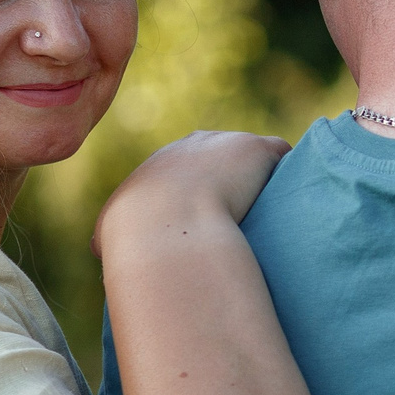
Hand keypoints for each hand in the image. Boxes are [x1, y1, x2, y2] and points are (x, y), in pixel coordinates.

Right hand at [95, 131, 291, 255]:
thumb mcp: (108, 236)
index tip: (207, 216)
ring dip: (259, 174)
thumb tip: (98, 250)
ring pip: (248, 152)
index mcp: (159, 164)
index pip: (183, 167)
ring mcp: (223, 144)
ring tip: (275, 204)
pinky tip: (296, 191)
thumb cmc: (133, 236)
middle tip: (241, 211)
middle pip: (216, 154)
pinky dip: (286, 169)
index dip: (197, 191)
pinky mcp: (255, 150)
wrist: (164, 222)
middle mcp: (189, 146)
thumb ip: (106, 239)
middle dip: (228, 177)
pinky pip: (279, 153)